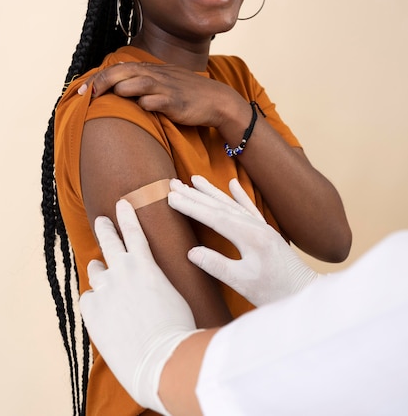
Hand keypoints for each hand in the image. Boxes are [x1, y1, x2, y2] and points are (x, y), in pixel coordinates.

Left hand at [78, 61, 239, 127]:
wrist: (217, 101)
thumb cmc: (188, 94)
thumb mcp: (164, 82)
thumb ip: (143, 82)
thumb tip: (119, 86)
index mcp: (152, 71)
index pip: (119, 68)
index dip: (98, 77)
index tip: (81, 90)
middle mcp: (157, 76)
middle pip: (124, 72)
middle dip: (102, 81)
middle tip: (86, 94)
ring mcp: (167, 88)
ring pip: (139, 82)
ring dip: (121, 88)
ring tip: (105, 97)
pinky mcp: (177, 103)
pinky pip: (157, 101)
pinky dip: (146, 103)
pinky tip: (139, 108)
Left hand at [79, 199, 198, 414]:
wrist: (159, 359)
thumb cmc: (176, 330)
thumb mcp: (173, 296)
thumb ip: (155, 283)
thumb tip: (148, 284)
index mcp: (146, 265)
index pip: (134, 232)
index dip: (127, 216)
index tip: (121, 203)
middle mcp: (122, 271)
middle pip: (109, 242)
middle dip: (105, 228)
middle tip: (101, 221)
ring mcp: (104, 290)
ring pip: (95, 271)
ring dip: (98, 269)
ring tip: (98, 269)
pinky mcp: (91, 310)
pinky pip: (89, 299)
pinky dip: (95, 301)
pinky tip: (103, 311)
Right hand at [168, 176, 319, 305]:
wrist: (305, 294)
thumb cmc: (275, 292)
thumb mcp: (243, 283)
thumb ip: (217, 266)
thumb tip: (191, 252)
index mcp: (250, 237)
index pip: (213, 217)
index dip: (191, 206)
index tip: (171, 197)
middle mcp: (256, 227)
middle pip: (220, 206)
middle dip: (195, 195)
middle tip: (173, 183)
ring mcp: (263, 228)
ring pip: (232, 204)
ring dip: (212, 192)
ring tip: (194, 179)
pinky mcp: (267, 233)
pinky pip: (250, 208)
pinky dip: (240, 196)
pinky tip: (233, 184)